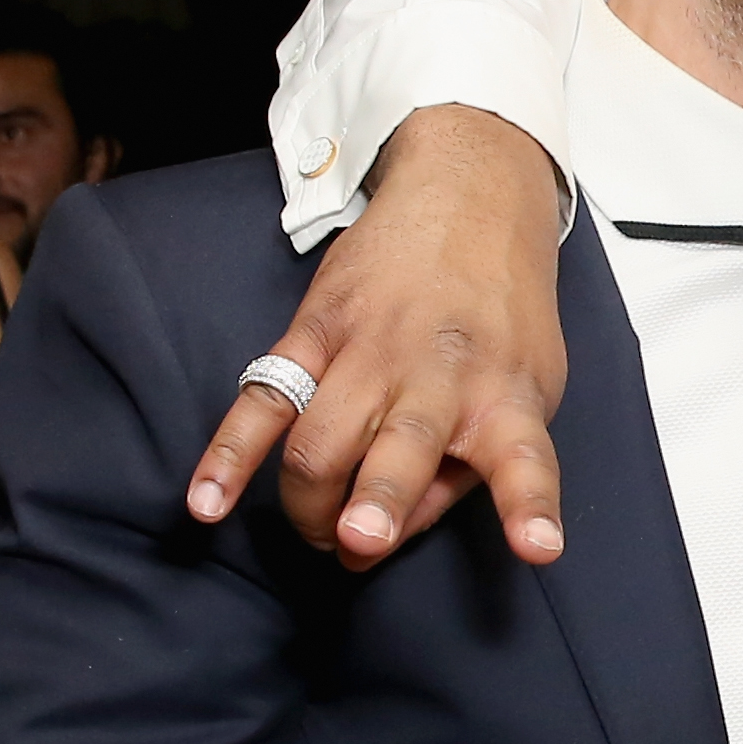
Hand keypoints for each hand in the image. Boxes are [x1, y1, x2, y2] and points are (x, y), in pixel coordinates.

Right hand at [183, 108, 570, 569]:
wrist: (470, 195)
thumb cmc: (503, 311)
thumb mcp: (526, 385)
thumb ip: (472, 466)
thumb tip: (395, 536)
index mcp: (506, 397)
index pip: (524, 460)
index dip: (528, 506)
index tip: (537, 548)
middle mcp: (440, 377)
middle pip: (396, 455)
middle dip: (372, 511)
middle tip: (355, 544)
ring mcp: (372, 351)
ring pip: (321, 442)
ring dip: (308, 501)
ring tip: (317, 534)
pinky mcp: (316, 331)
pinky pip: (262, 401)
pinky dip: (228, 456)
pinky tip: (206, 504)